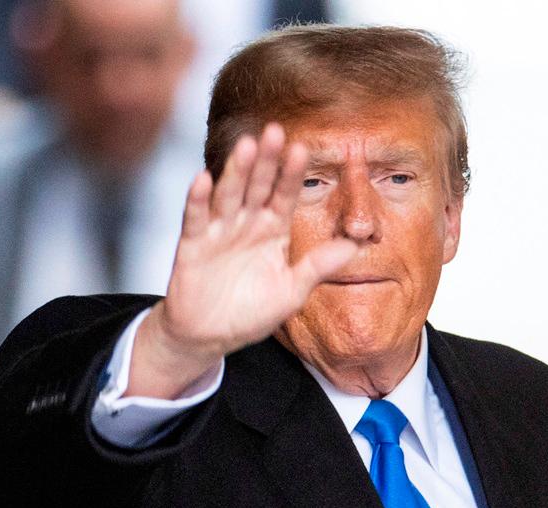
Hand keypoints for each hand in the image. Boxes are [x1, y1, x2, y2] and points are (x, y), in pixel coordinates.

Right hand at [128, 124, 357, 397]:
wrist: (209, 335)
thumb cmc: (251, 312)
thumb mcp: (292, 291)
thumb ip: (319, 266)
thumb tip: (356, 246)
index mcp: (272, 230)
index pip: (285, 195)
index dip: (292, 174)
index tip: (303, 149)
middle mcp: (246, 223)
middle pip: (257, 186)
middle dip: (266, 160)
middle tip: (275, 131)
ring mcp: (218, 231)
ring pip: (229, 194)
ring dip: (236, 171)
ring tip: (246, 146)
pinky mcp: (192, 245)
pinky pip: (195, 218)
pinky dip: (197, 199)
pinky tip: (203, 178)